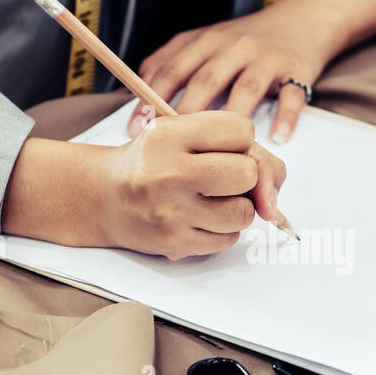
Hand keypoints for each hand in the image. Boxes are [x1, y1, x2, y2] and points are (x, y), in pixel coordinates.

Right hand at [3, 111, 286, 259]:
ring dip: (237, 207)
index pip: (243, 131)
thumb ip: (238, 148)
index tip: (221, 148)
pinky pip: (228, 239)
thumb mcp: (183, 134)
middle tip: (222, 178)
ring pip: (244, 213)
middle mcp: (168, 173)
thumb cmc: (152, 161)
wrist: (102, 197)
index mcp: (169, 135)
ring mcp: (171, 213)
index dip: (241, 141)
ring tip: (210, 199)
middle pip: (249, 173)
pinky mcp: (174, 243)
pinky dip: (222, 230)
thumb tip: (273, 195)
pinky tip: (199, 218)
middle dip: (245, 176)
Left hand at [124, 0, 375, 144]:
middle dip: (184, 114)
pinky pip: (292, 96)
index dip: (150, 99)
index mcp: (206, 42)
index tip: (136, 129)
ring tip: (221, 149)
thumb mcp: (206, 40)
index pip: (171, 70)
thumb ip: (174, 60)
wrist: (303, 18)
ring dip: (231, 118)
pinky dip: (286, 117)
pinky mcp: (296, 70)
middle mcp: (233, 46)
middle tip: (171, 145)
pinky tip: (277, 139)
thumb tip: (137, 91)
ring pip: (246, 89)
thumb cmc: (248, 39)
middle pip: (205, 81)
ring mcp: (266, 58)